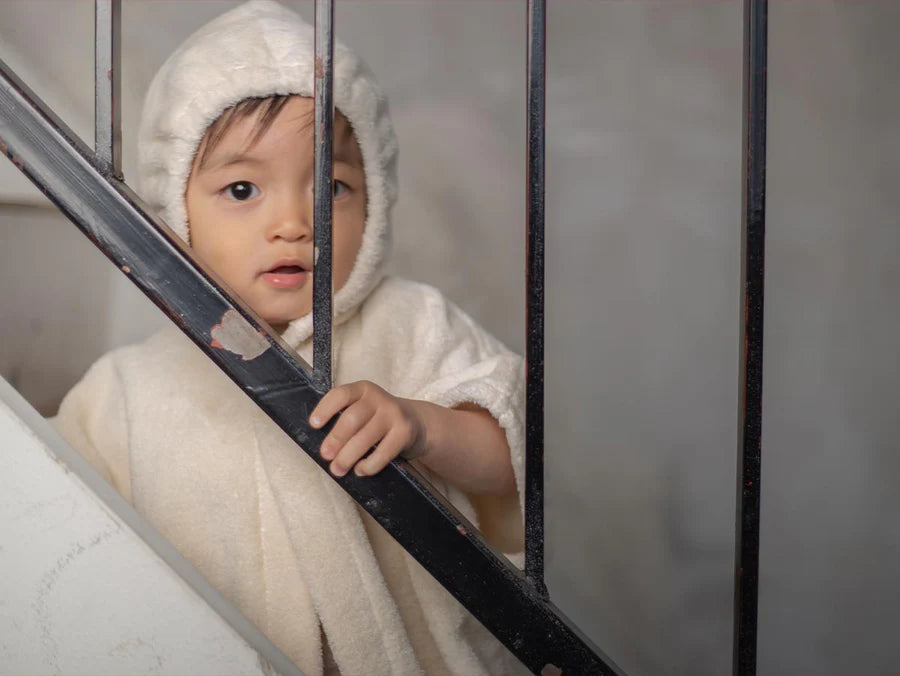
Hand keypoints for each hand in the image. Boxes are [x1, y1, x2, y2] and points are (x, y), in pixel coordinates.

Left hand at [309, 380, 425, 476]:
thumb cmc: (378, 419)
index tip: (313, 424)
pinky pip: (384, 451)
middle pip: (352, 418)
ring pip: (366, 437)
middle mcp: (378, 398)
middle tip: (325, 455)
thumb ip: (345, 418)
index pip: (340, 395)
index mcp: (362, 389)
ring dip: (348, 456)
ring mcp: (393, 413)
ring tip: (338, 469)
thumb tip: (323, 445)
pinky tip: (360, 470)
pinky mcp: (405, 431)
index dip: (325, 409)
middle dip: (336, 439)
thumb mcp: (363, 409)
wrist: (416, 422)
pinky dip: (369, 464)